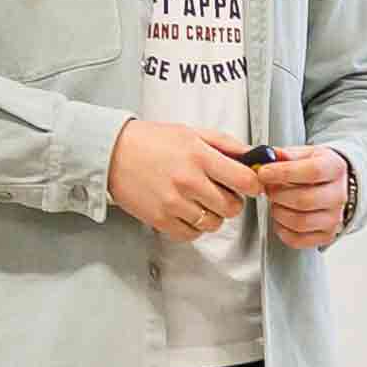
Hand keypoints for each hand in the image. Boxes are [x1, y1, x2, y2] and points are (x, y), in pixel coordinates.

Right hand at [110, 121, 264, 239]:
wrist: (113, 153)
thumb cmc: (152, 141)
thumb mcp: (192, 133)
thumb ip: (226, 144)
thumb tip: (253, 156)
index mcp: (200, 156)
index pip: (245, 181)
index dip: (252, 185)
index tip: (249, 186)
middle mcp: (189, 181)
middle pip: (232, 207)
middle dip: (231, 201)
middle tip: (220, 192)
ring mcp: (174, 203)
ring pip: (214, 223)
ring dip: (212, 215)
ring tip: (199, 201)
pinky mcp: (160, 219)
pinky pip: (192, 234)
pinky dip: (194, 226)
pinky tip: (186, 211)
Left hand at [257, 145, 348, 250]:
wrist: (333, 185)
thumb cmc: (317, 169)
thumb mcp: (305, 154)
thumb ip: (286, 155)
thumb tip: (268, 156)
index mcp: (335, 168)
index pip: (312, 172)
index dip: (284, 173)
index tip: (264, 172)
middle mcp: (339, 195)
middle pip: (304, 200)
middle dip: (277, 195)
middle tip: (267, 188)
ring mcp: (334, 218)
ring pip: (300, 222)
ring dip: (278, 212)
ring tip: (275, 202)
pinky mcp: (326, 235)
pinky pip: (298, 240)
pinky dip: (282, 230)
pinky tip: (280, 218)